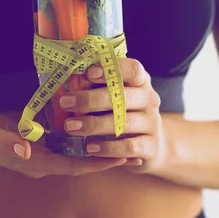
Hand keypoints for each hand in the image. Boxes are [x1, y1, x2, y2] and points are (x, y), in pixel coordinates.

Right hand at [0, 103, 127, 177]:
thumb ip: (6, 141)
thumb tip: (26, 150)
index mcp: (33, 161)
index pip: (72, 166)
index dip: (97, 164)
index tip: (121, 159)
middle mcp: (42, 160)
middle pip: (80, 162)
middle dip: (106, 159)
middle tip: (133, 152)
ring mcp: (42, 151)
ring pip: (77, 153)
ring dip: (99, 148)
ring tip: (124, 141)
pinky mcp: (41, 140)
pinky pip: (68, 143)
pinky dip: (86, 138)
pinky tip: (100, 128)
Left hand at [58, 59, 166, 173]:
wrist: (147, 143)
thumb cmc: (121, 113)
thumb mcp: (113, 96)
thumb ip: (95, 87)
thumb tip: (65, 79)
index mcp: (141, 81)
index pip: (133, 69)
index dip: (112, 70)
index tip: (89, 74)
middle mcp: (150, 100)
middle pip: (124, 96)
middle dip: (91, 99)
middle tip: (65, 102)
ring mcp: (153, 123)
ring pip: (125, 123)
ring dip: (95, 125)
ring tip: (70, 127)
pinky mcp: (152, 146)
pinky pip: (130, 147)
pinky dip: (109, 148)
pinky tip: (90, 148)